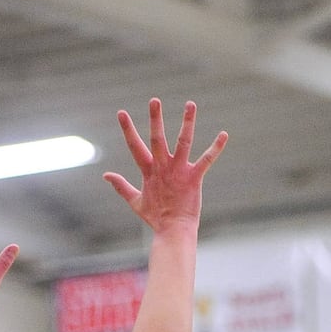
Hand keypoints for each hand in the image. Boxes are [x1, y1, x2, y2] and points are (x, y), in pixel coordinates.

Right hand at [104, 99, 227, 234]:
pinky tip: (224, 134)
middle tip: (154, 100)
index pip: (135, 146)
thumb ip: (121, 186)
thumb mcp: (135, 201)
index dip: (128, 129)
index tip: (121, 112)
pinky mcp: (194, 178)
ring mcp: (179, 171)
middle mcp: (163, 167)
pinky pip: (207, 160)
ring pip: (183, 142)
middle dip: (155, 119)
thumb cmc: (156, 218)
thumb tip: (106, 175)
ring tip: (190, 104)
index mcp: (149, 171)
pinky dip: (216, 147)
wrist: (173, 231)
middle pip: (157, 139)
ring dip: (187, 122)